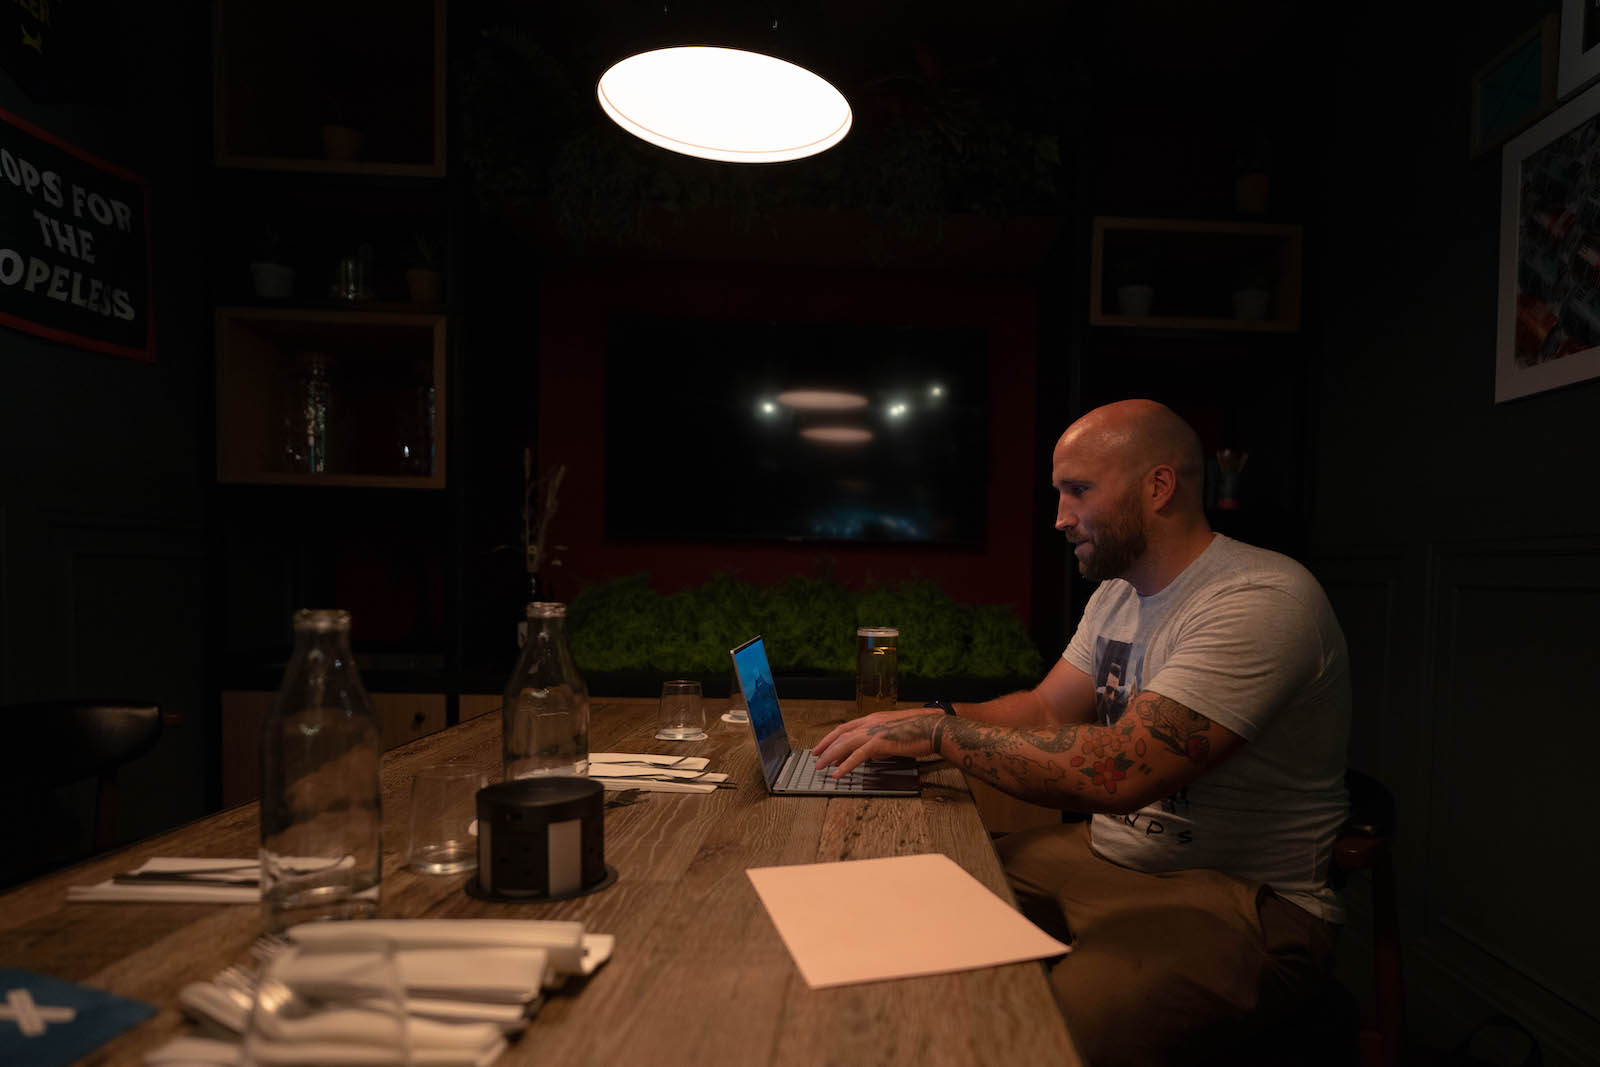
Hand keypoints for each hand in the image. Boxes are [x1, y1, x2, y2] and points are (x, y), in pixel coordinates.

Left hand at [811, 710, 943, 777]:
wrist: (934, 728)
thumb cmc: (920, 731)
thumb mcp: (895, 735)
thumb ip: (881, 743)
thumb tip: (873, 754)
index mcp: (874, 719)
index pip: (846, 727)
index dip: (832, 737)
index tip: (823, 746)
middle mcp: (871, 722)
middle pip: (841, 734)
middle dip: (826, 746)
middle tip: (816, 758)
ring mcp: (874, 731)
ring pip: (845, 744)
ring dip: (830, 756)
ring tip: (821, 767)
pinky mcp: (880, 742)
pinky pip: (858, 755)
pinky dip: (845, 765)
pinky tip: (838, 774)